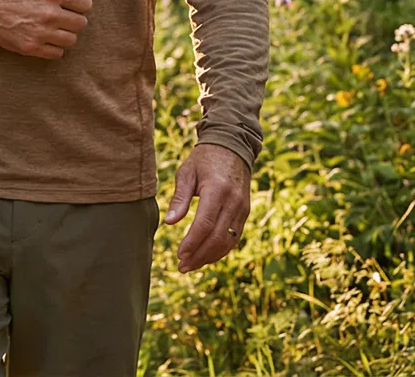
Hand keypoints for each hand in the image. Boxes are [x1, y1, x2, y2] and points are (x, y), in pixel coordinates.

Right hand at [0, 0, 95, 58]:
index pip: (86, 4)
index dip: (80, 4)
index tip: (71, 4)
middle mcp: (49, 14)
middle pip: (81, 23)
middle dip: (73, 19)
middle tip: (60, 16)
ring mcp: (41, 32)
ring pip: (71, 40)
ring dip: (64, 34)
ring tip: (52, 27)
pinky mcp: (32, 47)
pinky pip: (58, 53)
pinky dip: (54, 47)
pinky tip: (45, 37)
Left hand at [163, 143, 251, 272]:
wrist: (232, 148)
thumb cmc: (204, 160)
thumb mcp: (187, 173)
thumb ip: (179, 198)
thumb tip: (169, 223)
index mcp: (217, 190)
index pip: (205, 224)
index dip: (192, 242)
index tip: (179, 254)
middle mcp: (233, 202)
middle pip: (218, 237)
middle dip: (199, 255)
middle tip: (182, 266)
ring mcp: (242, 209)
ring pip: (228, 241)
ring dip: (209, 256)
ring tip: (190, 265)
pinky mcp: (245, 213)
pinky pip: (234, 237)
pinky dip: (220, 250)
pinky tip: (205, 256)